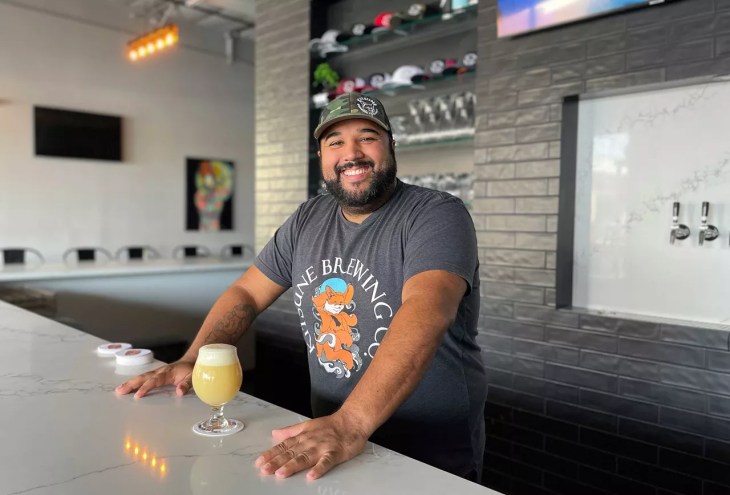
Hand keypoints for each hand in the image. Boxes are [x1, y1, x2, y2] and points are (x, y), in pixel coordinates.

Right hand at [114, 359, 193, 397]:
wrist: (190, 361)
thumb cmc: (190, 370)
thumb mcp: (192, 377)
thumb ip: (186, 384)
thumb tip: (179, 393)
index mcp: (167, 373)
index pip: (154, 381)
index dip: (146, 387)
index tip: (137, 395)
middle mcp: (159, 372)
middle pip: (143, 377)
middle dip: (131, 384)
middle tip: (120, 391)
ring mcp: (156, 373)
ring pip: (141, 377)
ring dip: (130, 383)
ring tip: (119, 390)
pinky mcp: (155, 375)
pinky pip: (143, 378)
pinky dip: (134, 382)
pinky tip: (127, 387)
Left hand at [254, 412, 368, 479]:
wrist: (352, 421)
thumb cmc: (331, 425)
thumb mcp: (308, 425)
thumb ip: (290, 431)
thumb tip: (275, 433)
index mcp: (303, 436)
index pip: (284, 446)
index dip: (272, 454)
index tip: (260, 462)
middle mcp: (310, 442)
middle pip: (291, 453)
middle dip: (277, 462)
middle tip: (265, 470)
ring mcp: (322, 447)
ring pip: (305, 457)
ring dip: (293, 465)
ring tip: (282, 473)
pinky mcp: (335, 453)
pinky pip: (326, 462)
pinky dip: (319, 468)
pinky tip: (312, 476)